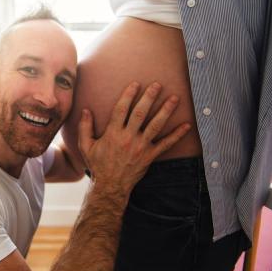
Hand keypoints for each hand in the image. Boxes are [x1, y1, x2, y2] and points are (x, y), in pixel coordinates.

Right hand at [78, 81, 190, 196]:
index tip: (136, 84)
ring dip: (166, 111)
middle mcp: (128, 138)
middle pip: (141, 113)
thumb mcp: (85, 146)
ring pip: (156, 125)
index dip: (128, 95)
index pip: (121, 109)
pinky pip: (166, 144)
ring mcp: (141, 147)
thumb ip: (84, 127)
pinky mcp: (150, 156)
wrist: (110, 186)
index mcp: (113, 133)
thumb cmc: (97, 165)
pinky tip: (187, 125)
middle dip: (150, 97)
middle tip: (158, 85)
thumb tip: (85, 110)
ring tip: (175, 98)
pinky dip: (177, 135)